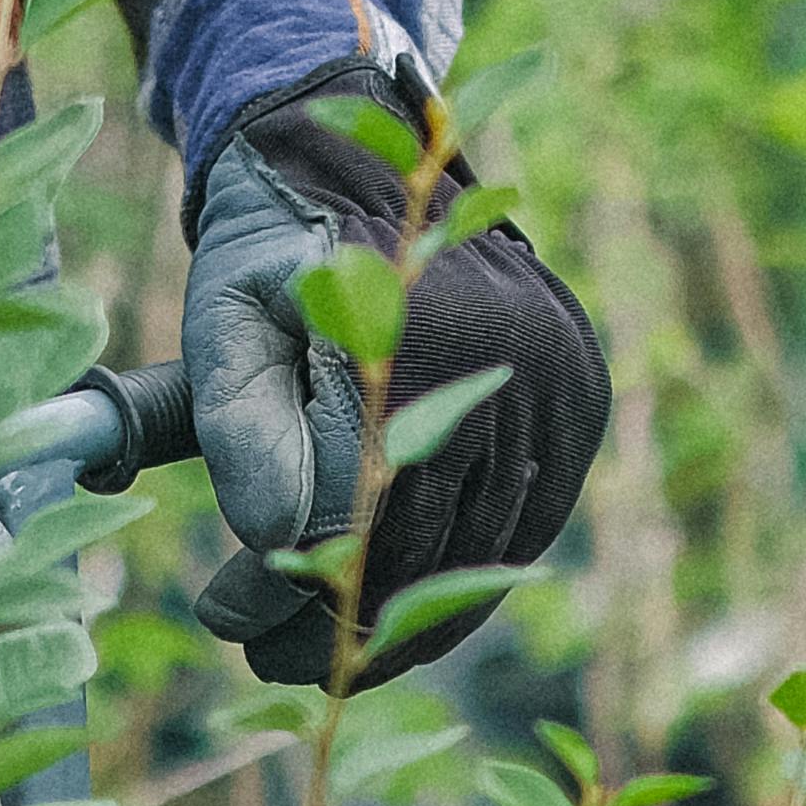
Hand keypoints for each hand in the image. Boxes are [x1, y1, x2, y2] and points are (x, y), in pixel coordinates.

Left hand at [177, 79, 607, 686]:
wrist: (376, 157)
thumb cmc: (274, 250)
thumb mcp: (221, 320)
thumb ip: (236, 427)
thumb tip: (278, 540)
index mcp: (413, 338)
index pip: (348, 521)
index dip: (281, 588)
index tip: (225, 616)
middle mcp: (507, 367)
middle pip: (415, 553)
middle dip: (332, 621)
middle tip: (263, 648)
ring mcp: (559, 389)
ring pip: (475, 560)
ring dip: (397, 621)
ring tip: (317, 641)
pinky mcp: (583, 407)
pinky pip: (520, 532)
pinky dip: (457, 579)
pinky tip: (394, 599)